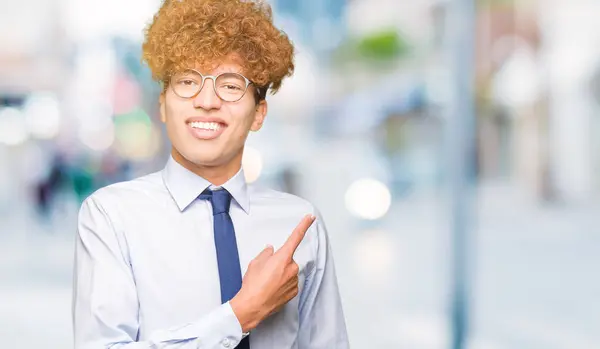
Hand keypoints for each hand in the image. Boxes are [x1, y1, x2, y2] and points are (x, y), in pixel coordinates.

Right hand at [230, 214, 315, 331]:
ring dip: (281, 274)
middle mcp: (292, 268)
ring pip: (289, 272)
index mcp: (283, 257)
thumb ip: (266, 253)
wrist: (252, 306)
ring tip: (267, 283)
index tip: (310, 218)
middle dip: (279, 263)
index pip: (295, 237)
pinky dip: (283, 284)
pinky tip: (272, 289)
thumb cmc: (252, 285)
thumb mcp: (255, 263)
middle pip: (288, 259)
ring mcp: (294, 281)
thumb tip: (271, 250)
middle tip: (266, 272)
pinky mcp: (294, 292)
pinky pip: (290, 283)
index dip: (304, 226)